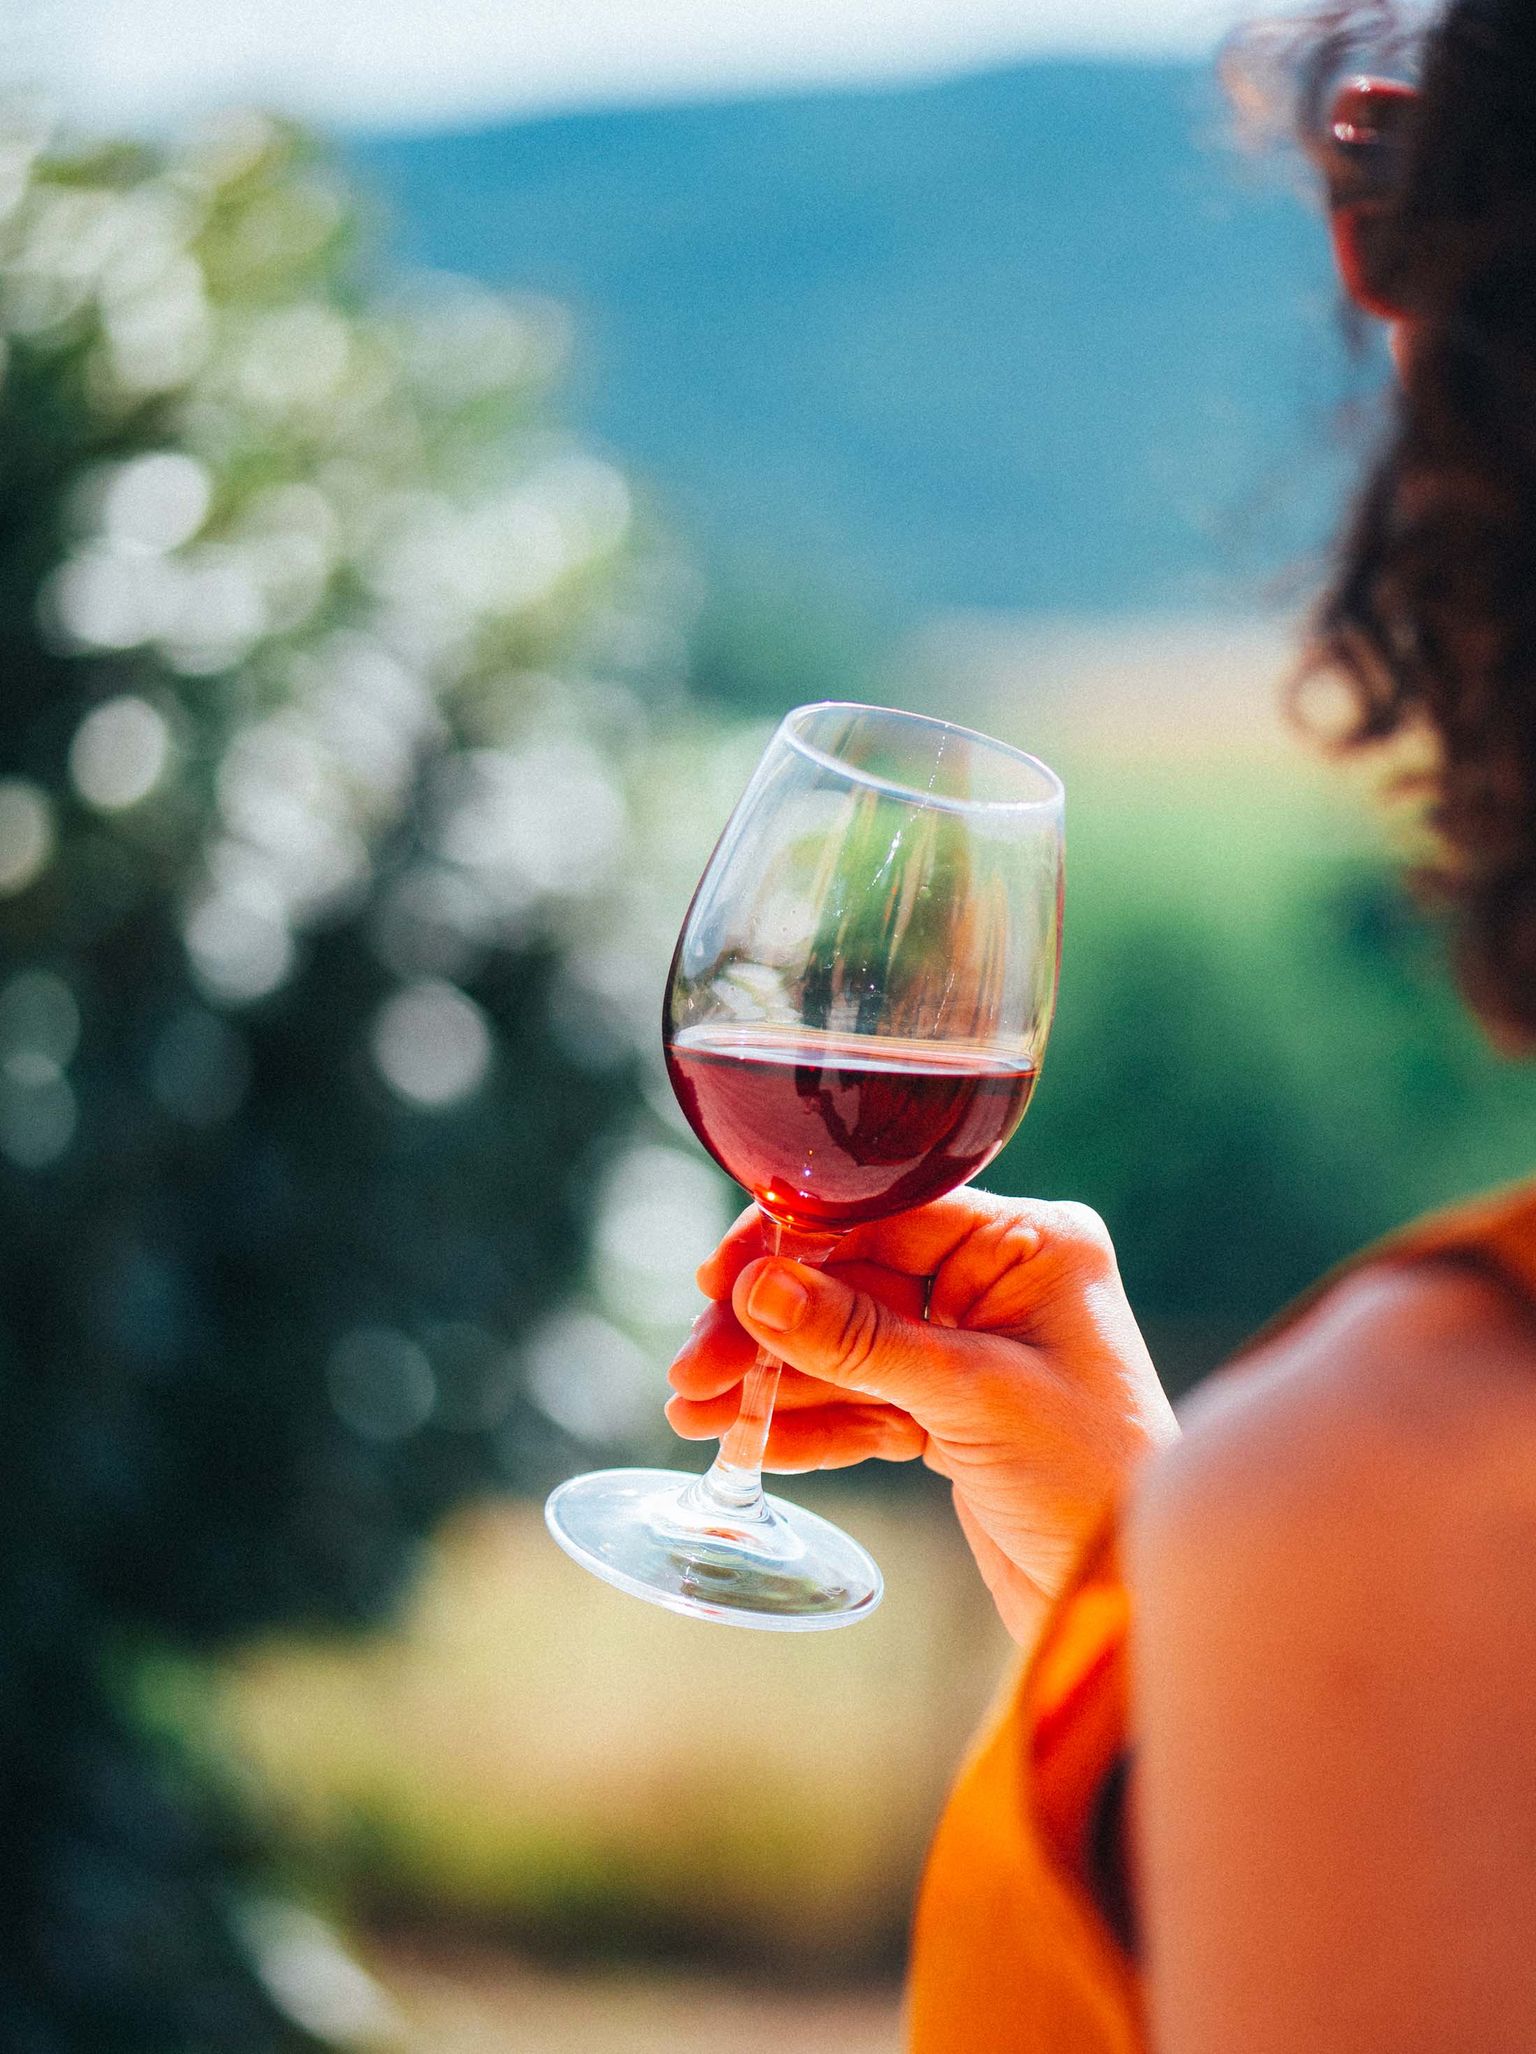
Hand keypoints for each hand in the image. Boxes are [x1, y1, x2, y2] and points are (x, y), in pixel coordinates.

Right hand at [667, 1190, 1177, 1642]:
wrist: (1139, 1602)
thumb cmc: (1098, 1482)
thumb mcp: (973, 1399)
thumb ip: (860, 1340)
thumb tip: (757, 1287)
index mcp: (1028, 1244)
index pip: (883, 1213)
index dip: (790, 1244)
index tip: (718, 1283)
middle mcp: (998, 1282)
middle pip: (849, 1280)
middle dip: (766, 1328)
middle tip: (692, 1371)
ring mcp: (970, 1346)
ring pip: (844, 1345)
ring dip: (771, 1381)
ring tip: (693, 1414)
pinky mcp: (951, 1412)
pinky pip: (860, 1401)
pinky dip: (806, 1424)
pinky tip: (745, 1441)